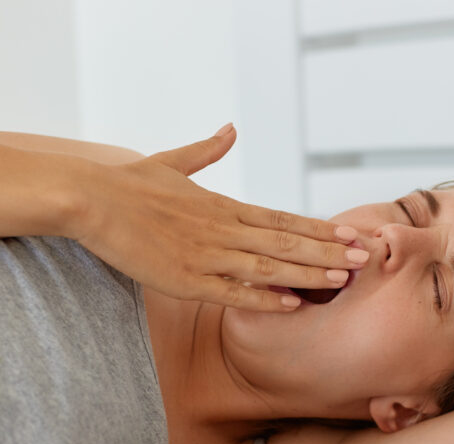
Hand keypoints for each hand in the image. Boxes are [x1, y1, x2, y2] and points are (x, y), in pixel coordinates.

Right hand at [68, 124, 367, 310]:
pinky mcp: (185, 279)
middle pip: (285, 241)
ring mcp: (206, 255)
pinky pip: (233, 292)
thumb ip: (205, 151)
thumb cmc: (127, 182)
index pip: (282, 218)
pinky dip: (264, 298)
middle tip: (364, 257)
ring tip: (342, 278)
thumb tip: (229, 129)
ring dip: (307, 272)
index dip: (318, 229)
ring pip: (268, 265)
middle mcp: (222, 229)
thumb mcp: (172, 163)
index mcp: (222, 206)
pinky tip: (292, 303)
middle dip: (327, 250)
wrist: (88, 198)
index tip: (349, 233)